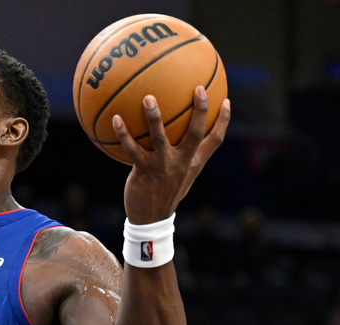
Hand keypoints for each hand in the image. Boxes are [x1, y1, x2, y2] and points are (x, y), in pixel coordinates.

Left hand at [115, 86, 230, 223]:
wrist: (151, 218)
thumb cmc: (165, 192)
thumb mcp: (181, 175)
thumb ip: (185, 156)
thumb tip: (182, 135)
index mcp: (194, 162)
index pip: (214, 140)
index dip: (223, 120)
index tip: (226, 100)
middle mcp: (182, 162)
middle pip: (195, 133)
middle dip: (200, 110)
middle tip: (199, 88)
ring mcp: (162, 166)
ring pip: (160, 137)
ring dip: (154, 117)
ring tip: (148, 97)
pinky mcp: (143, 170)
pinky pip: (131, 149)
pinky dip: (123, 133)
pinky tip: (115, 118)